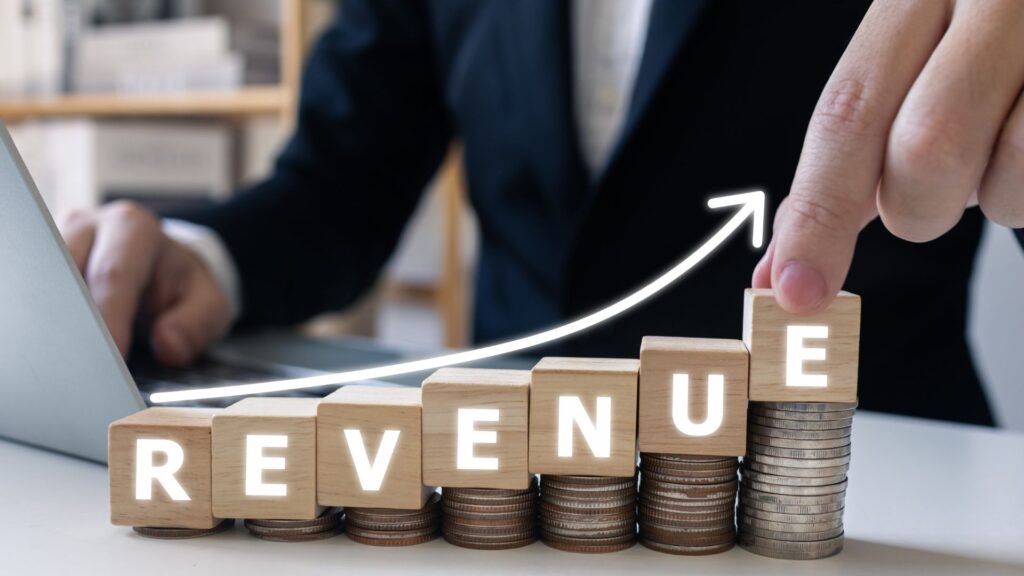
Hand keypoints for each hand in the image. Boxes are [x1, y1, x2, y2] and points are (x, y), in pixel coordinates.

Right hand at [57, 201, 229, 365]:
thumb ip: (196, 324)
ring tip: (71, 363)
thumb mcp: (209, 304)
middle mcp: (88, 226)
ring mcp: (57, 242)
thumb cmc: (182, 288)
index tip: (111, 357)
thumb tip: (168, 345)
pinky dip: (44, 323)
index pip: (112, 274)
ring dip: (55, 325)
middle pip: (67, 277)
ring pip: (42, 285)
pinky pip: (35, 294)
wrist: (164, 268)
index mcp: (133, 228)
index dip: (108, 318)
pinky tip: (56, 349)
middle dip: (76, 325)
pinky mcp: (40, 264)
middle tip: (86, 368)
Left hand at [754, 0, 1023, 312]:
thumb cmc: (987, 47)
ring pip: (1007, 171)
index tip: (797, 290)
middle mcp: (986, 0)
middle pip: (925, 147)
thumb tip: (781, 269)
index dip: (817, 214)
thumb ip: (843, 169)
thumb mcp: (907, 82)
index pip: (846, 114)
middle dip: (916, 207)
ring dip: (992, 195)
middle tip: (930, 194)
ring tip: (999, 144)